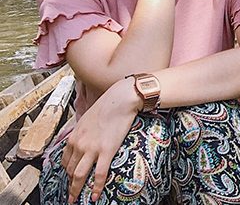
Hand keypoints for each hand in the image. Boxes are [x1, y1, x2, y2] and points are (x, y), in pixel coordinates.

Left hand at [62, 78, 141, 202]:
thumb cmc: (108, 105)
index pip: (65, 160)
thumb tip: (87, 137)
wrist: (120, 99)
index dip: (66, 173)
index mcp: (74, 136)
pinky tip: (95, 195)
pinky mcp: (106, 151)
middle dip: (70, 184)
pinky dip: (96, 187)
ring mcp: (92, 148)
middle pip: (70, 170)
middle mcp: (79, 144)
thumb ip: (84, 131)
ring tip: (76, 200)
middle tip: (72, 194)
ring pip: (79, 175)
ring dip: (76, 190)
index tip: (69, 179)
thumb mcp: (88, 118)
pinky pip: (99, 174)